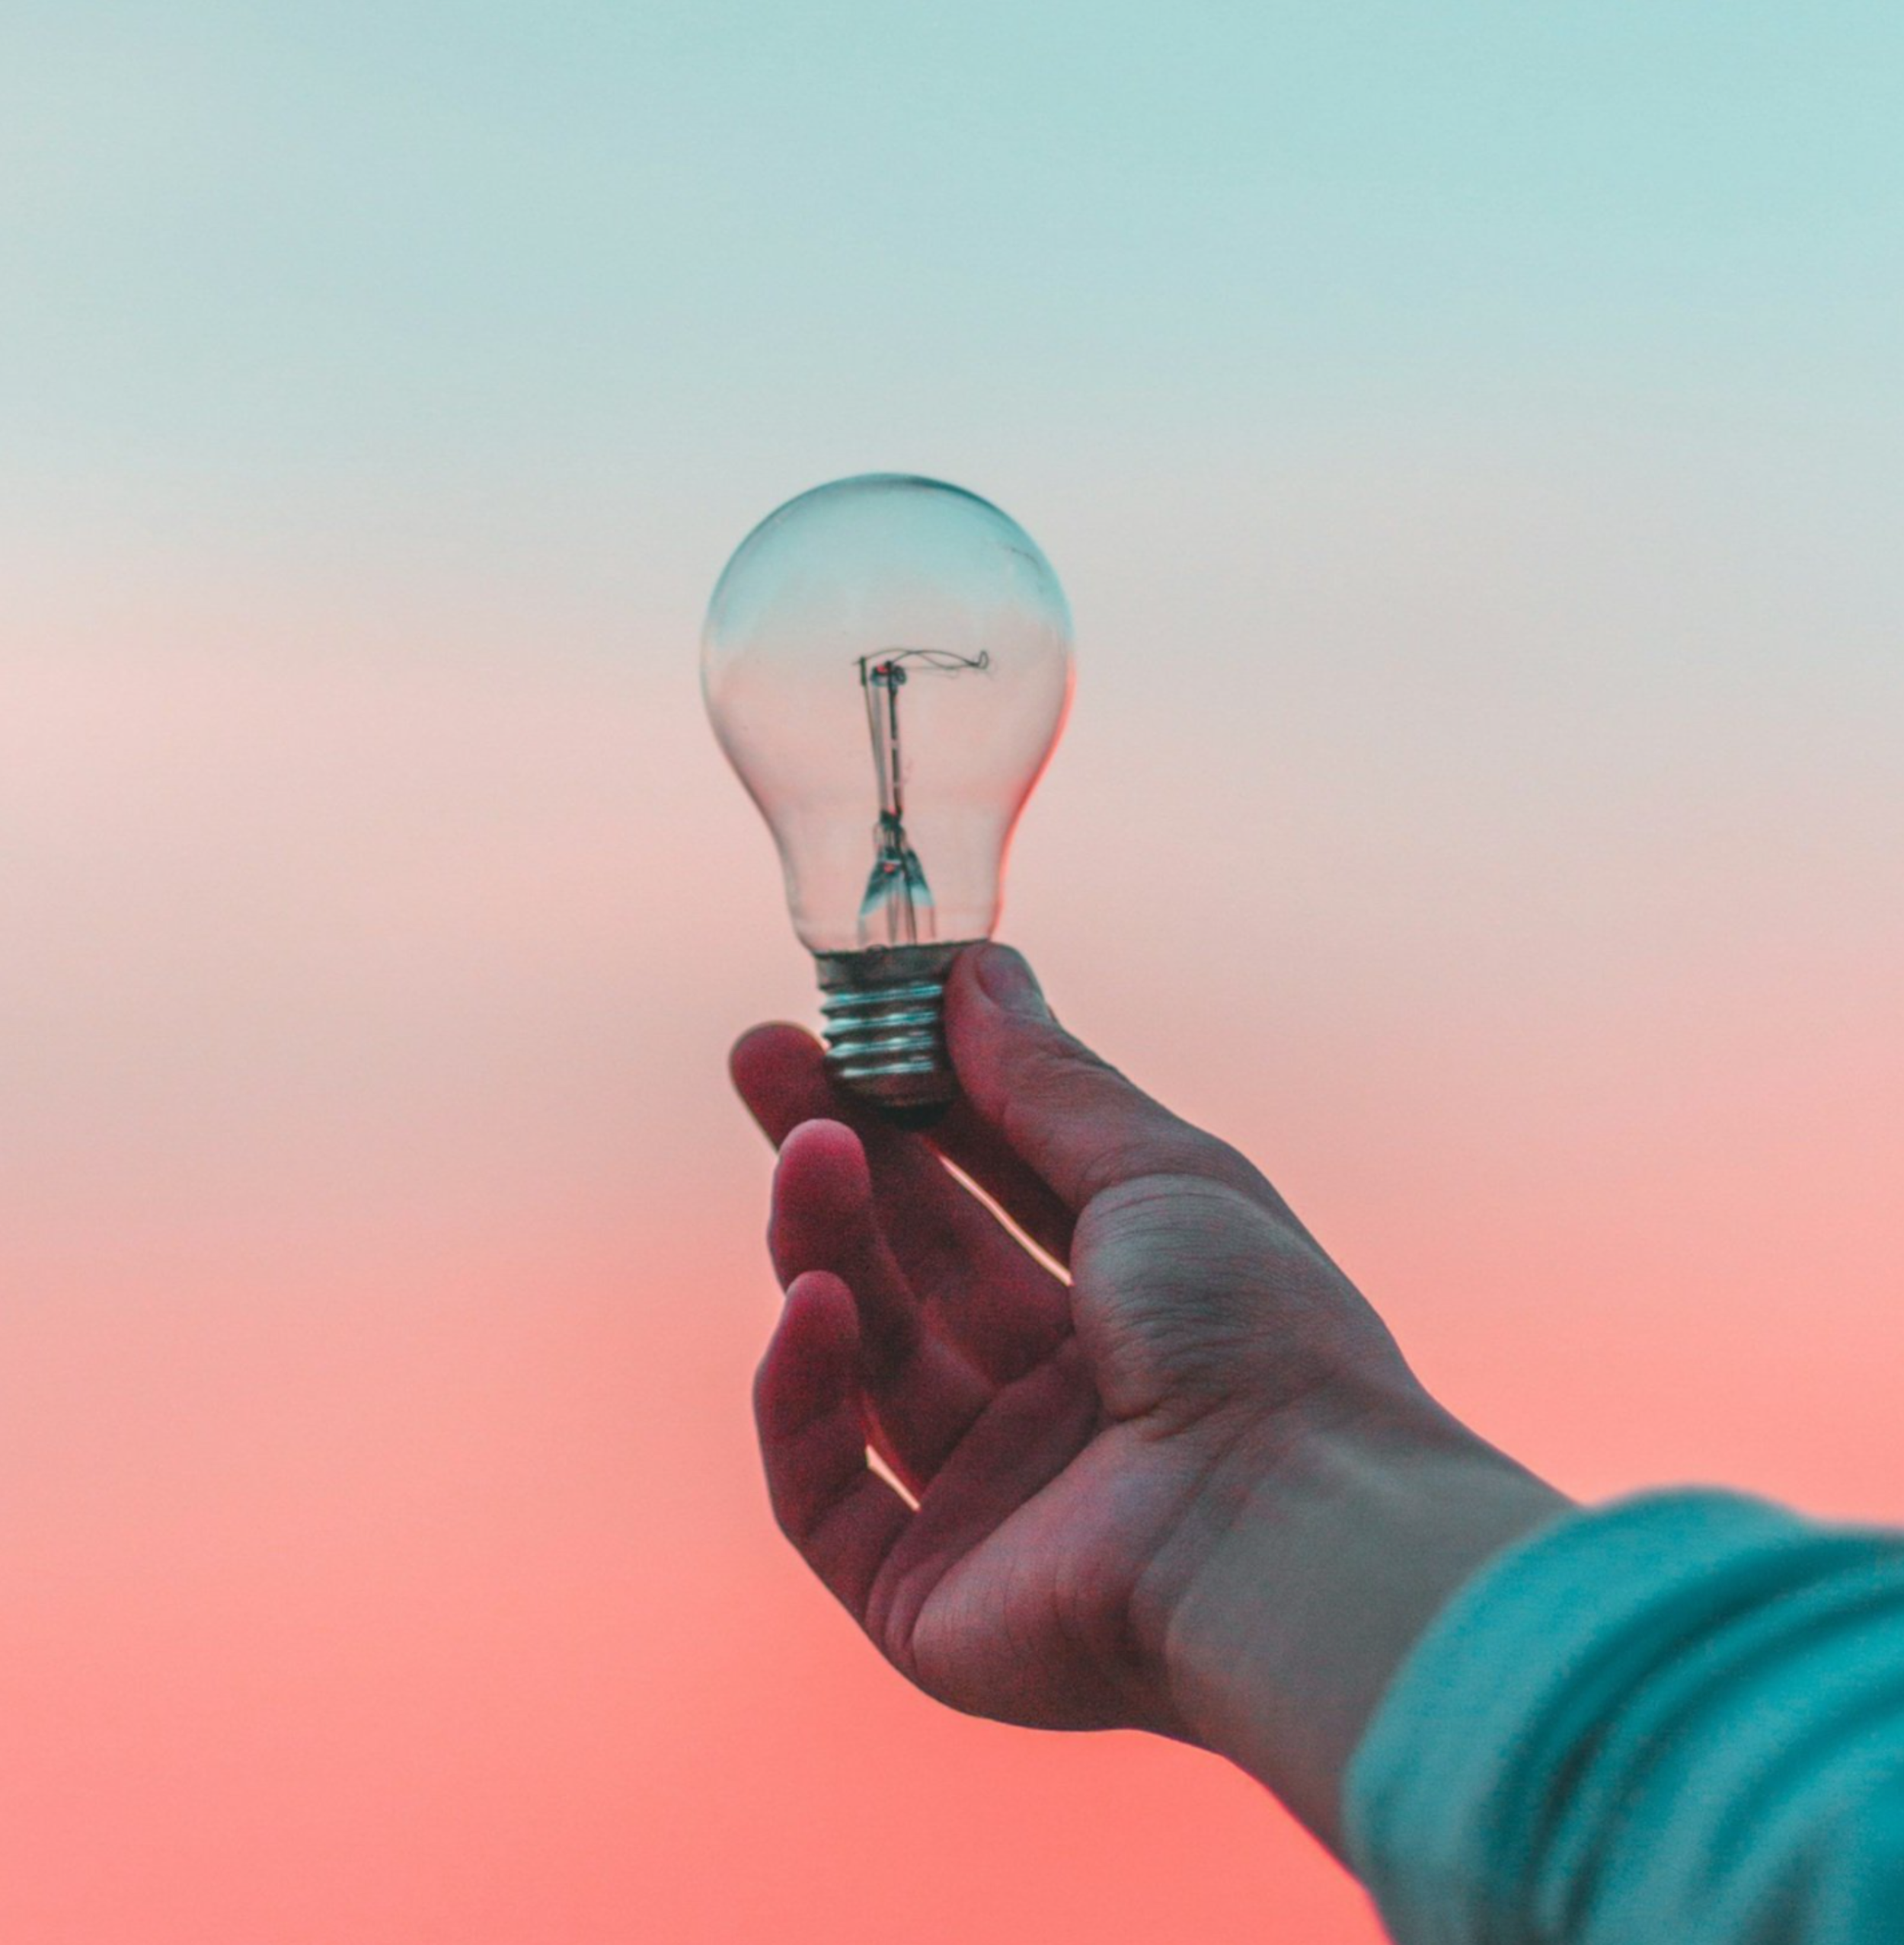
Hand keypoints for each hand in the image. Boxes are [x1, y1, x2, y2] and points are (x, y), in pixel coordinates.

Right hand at [732, 945, 1563, 1847]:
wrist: (1289, 1533)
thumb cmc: (1254, 1335)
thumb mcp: (1158, 1172)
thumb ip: (1049, 1082)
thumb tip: (976, 970)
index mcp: (1132, 1312)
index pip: (994, 1191)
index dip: (918, 1105)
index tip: (849, 1020)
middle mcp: (1060, 1406)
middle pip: (915, 1264)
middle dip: (839, 1155)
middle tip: (762, 1057)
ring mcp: (991, 1503)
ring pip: (867, 1359)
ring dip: (825, 1245)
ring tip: (807, 1152)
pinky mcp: (924, 1598)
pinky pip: (824, 1490)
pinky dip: (803, 1396)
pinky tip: (813, 1303)